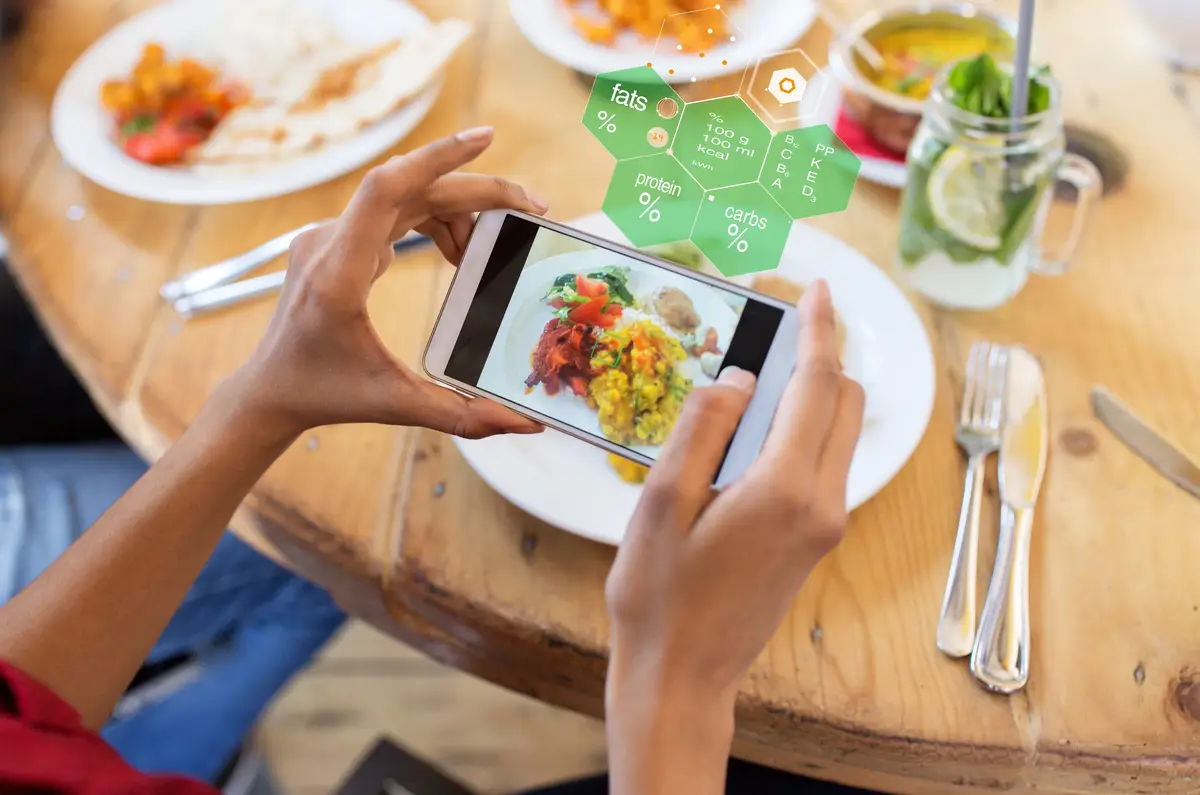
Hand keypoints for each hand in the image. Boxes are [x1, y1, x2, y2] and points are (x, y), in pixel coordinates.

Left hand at [226, 127, 549, 441]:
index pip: (388, 187)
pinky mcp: (333, 240)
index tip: (487, 137)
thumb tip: (527, 424)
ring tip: (495, 244)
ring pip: (405, 196)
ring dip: (458, 210)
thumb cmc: (326, 396)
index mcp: (340, 274)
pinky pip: (392, 210)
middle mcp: (329, 243)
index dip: (440, 156)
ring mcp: (327, 236)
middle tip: (534, 205)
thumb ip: (463, 416)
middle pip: (412, 188)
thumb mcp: (397, 406)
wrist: (268, 390)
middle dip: (479, 192)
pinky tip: (458, 251)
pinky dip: (434, 220)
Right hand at [603, 281, 864, 791]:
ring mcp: (826, 526)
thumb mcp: (661, 501)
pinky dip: (802, 430)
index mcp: (786, 488)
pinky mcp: (817, 541)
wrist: (681, 678)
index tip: (817, 289)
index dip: (820, 329)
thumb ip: (703, 427)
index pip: (819, 385)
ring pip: (840, 432)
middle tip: (770, 331)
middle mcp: (823, 504)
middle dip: (819, 356)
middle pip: (846, 402)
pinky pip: (824, 463)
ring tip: (748, 385)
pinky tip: (748, 437)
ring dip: (810, 394)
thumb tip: (739, 378)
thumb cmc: (658, 596)